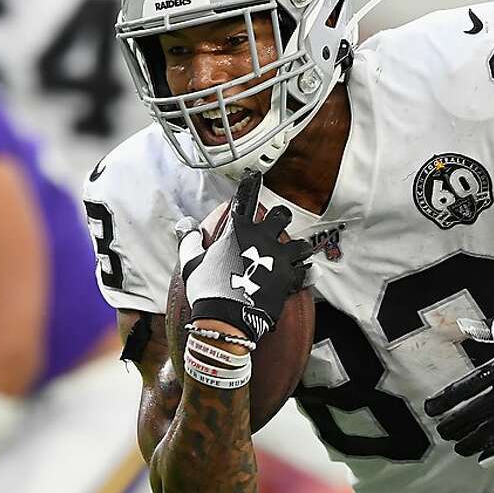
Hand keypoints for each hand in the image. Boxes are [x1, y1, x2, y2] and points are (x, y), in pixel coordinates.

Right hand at [178, 170, 311, 342]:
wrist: (227, 318)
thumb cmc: (207, 289)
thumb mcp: (192, 263)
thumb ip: (190, 241)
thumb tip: (186, 226)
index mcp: (238, 231)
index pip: (244, 199)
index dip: (250, 184)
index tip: (255, 174)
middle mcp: (262, 239)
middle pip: (280, 216)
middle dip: (281, 216)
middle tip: (279, 220)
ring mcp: (279, 258)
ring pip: (298, 244)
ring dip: (297, 247)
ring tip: (295, 252)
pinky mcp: (289, 279)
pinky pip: (303, 272)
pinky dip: (305, 273)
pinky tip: (307, 273)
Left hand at [424, 309, 493, 461]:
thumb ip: (485, 330)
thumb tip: (456, 327)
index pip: (465, 389)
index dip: (445, 402)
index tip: (430, 409)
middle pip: (476, 415)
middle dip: (454, 425)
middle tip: (440, 431)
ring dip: (472, 442)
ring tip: (457, 447)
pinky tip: (484, 456)